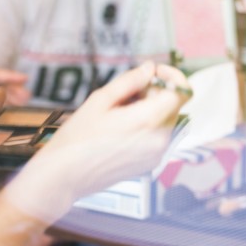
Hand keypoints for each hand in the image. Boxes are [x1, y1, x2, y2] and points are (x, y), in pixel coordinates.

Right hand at [2, 62, 190, 223]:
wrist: (64, 177)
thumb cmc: (77, 139)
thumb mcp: (101, 100)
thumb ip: (131, 81)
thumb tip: (150, 68)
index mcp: (148, 121)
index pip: (182, 92)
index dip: (171, 76)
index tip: (154, 73)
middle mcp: (159, 140)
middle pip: (174, 105)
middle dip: (158, 92)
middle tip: (129, 92)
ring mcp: (157, 154)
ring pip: (167, 119)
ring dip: (152, 108)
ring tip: (121, 112)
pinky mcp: (151, 163)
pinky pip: (159, 135)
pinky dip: (148, 125)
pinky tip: (123, 127)